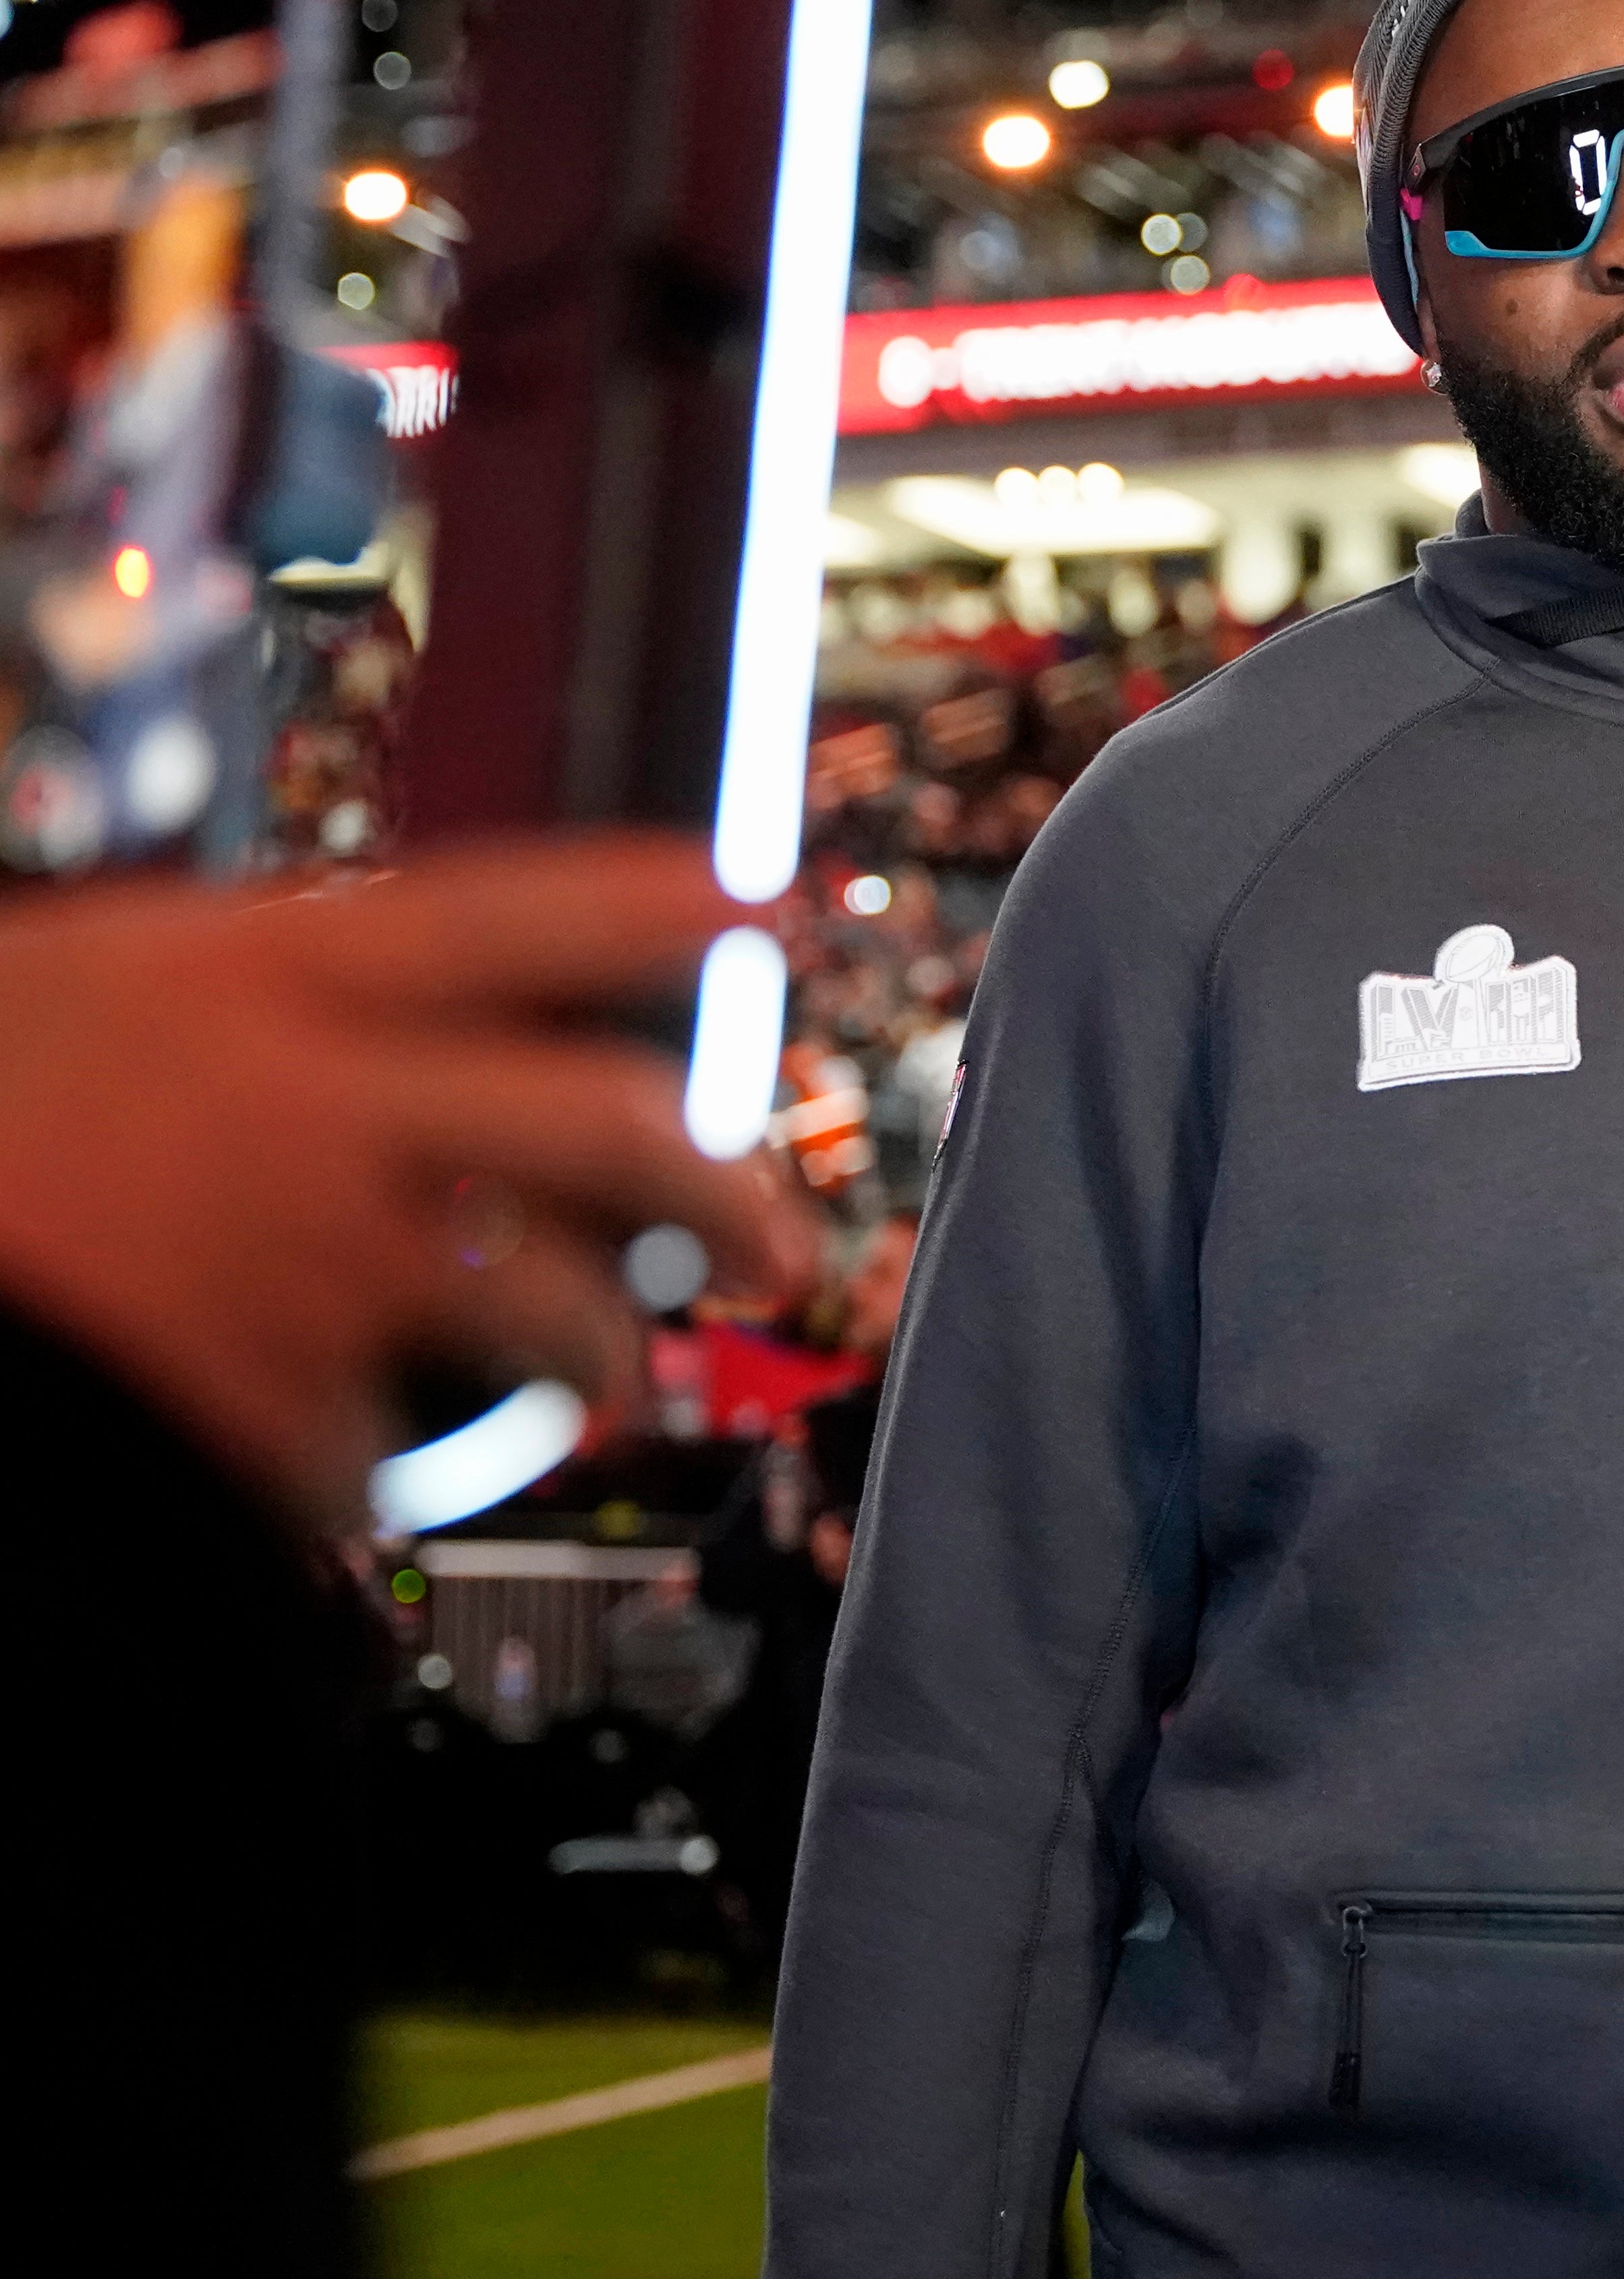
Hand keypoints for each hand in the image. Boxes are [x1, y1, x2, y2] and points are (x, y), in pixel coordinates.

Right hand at [0, 835, 813, 1530]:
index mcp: (266, 975)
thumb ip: (256, 1002)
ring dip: (606, 1358)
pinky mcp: (271, 1411)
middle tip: (785, 1237)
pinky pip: (389, 1453)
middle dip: (735, 1191)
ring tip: (613, 1380)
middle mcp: (323, 1103)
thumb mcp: (91, 989)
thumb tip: (391, 1013)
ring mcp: (311, 1261)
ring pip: (559, 1310)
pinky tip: (334, 1459)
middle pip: (617, 1127)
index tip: (773, 901)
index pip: (523, 908)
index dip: (666, 901)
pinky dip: (373, 1469)